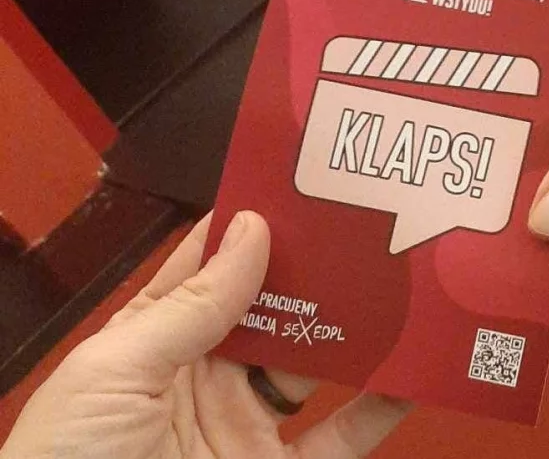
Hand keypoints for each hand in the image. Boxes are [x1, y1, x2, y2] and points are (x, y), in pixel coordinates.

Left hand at [0, 212, 410, 458]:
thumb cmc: (67, 458)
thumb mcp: (116, 368)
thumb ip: (190, 305)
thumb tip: (251, 230)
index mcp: (155, 340)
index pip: (211, 269)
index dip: (252, 229)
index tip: (302, 190)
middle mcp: (206, 378)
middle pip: (275, 313)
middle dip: (317, 275)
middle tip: (369, 234)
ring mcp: (245, 425)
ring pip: (315, 368)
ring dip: (356, 333)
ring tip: (399, 291)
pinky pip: (340, 440)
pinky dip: (378, 410)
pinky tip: (407, 377)